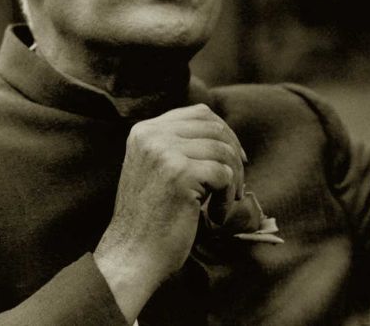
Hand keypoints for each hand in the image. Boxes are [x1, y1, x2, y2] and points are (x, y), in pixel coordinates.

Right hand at [93, 104, 245, 319]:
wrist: (132, 256)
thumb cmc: (151, 217)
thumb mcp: (157, 168)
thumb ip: (179, 144)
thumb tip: (225, 134)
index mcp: (145, 130)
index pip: (199, 113)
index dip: (224, 133)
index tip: (237, 158)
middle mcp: (152, 135)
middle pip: (214, 128)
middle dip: (235, 154)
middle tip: (238, 184)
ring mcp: (164, 152)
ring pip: (223, 150)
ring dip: (234, 180)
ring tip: (224, 204)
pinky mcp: (179, 174)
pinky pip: (224, 174)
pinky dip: (228, 197)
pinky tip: (216, 215)